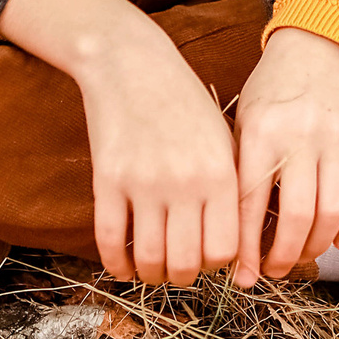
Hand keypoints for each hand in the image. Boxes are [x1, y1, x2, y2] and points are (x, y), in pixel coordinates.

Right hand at [0, 0, 240, 284]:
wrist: (131, 62)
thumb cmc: (183, 102)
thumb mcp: (221, 138)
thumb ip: (230, 189)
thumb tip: (230, 248)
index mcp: (220, 172)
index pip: (225, 249)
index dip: (216, 263)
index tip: (207, 257)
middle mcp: (185, 182)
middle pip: (187, 263)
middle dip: (183, 276)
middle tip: (179, 267)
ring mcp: (143, 182)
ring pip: (149, 258)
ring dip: (151, 273)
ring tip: (152, 266)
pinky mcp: (107, 179)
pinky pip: (110, 240)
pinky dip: (116, 264)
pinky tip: (122, 265)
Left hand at [230, 27, 338, 284]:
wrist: (317, 47)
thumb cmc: (271, 92)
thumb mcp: (243, 121)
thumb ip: (239, 172)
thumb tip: (227, 239)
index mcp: (260, 132)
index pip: (249, 204)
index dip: (246, 249)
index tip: (244, 277)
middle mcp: (300, 136)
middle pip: (295, 217)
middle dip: (283, 257)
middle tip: (275, 271)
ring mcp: (338, 139)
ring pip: (330, 214)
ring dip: (315, 247)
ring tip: (301, 256)